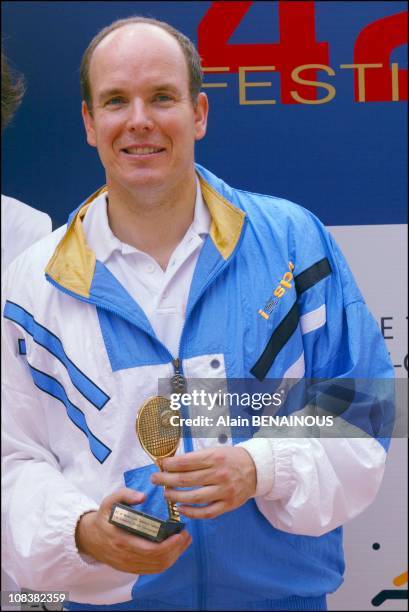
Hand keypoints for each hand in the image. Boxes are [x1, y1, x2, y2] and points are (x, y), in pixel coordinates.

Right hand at [75, 488, 191, 573]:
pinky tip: (174, 550)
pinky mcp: (131, 568)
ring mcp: (129, 565)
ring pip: (157, 567)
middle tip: (186, 535)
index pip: (151, 549)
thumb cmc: (103, 518)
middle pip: (158, 560)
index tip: (181, 533)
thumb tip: (142, 497)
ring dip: (175, 556)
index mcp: (122, 540)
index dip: (169, 545)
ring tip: (184, 541)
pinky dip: (167, 561)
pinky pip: (153, 569)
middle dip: (176, 549)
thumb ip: (125, 494)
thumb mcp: (109, 501)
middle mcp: (126, 556)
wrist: (89, 538)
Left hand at [151, 446, 256, 518]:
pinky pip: (206, 512)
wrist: (256, 469)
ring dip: (175, 496)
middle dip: (166, 480)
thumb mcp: (215, 450)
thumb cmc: (231, 458)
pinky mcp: (228, 504)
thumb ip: (196, 457)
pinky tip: (181, 509)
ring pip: (194, 497)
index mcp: (214, 457)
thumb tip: (172, 463)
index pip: (185, 462)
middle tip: (154, 479)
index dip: (169, 465)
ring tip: (165, 494)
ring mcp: (224, 491)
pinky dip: (192, 512)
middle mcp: (219, 474)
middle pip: (186, 480)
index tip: (160, 465)